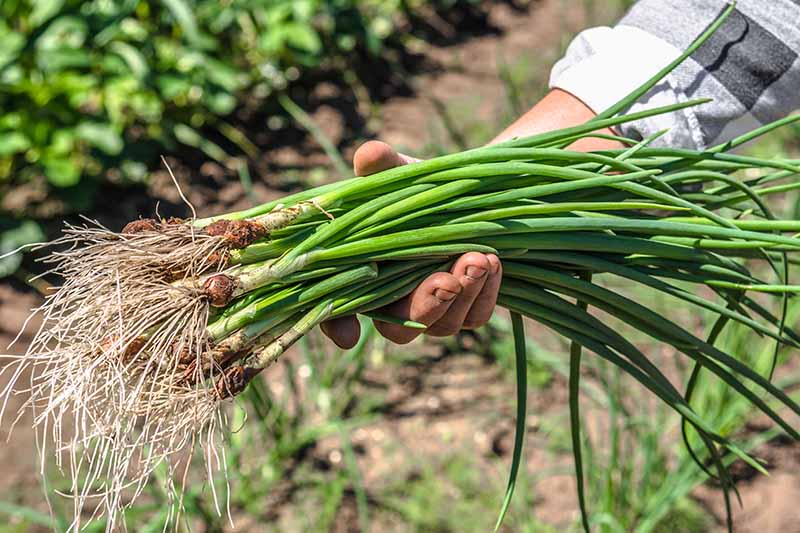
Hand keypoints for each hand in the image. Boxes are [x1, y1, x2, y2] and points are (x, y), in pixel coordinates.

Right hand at [320, 140, 502, 347]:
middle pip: (398, 329)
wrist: (471, 191)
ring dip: (461, 296)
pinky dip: (486, 293)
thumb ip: (384, 168)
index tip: (347, 333)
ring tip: (478, 259)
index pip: (338, 309)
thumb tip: (370, 155)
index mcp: (363, 273)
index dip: (336, 325)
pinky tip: (494, 261)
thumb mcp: (402, 172)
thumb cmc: (420, 186)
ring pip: (443, 326)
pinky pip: (476, 316)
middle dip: (424, 306)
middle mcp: (394, 301)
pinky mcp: (469, 309)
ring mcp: (434, 310)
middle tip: (445, 281)